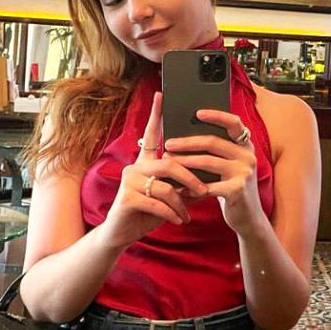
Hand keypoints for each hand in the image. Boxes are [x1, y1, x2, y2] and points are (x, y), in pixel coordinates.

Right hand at [100, 92, 209, 249]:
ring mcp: (129, 181)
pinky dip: (172, 213)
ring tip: (187, 214)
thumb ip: (184, 185)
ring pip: (166, 186)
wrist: (122, 234)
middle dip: (191, 178)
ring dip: (182, 202)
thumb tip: (208, 179)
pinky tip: (179, 220)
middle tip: (204, 190)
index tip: (161, 94)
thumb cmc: (147, 212)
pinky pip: (158, 202)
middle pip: (170, 163)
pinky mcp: (127, 198)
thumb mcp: (169, 197)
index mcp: (145, 162)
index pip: (151, 134)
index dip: (156, 114)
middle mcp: (135, 166)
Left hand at [163, 109, 264, 237]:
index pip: (234, 123)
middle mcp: (248, 155)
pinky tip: (178, 188)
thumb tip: (185, 136)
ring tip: (167, 161)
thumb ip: (217, 152)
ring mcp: (244, 172)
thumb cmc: (232, 187)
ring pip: (207, 162)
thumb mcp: (229, 166)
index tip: (197, 113)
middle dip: (187, 142)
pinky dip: (191, 187)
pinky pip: (208, 185)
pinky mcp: (237, 190)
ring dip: (184, 162)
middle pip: (213, 142)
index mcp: (245, 146)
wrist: (248, 217)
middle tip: (168, 144)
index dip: (216, 115)